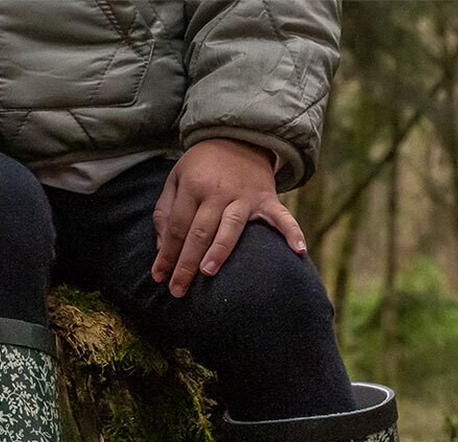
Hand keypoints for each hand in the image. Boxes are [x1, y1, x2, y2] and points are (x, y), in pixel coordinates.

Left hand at [151, 139, 306, 297]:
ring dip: (219, 250)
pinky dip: (292, 233)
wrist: (239, 135)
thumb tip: (161, 248)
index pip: (178, 227)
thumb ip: (165, 212)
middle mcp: (218, 191)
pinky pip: (281, 217)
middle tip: (177, 289)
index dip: (167, 254)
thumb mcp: (176, 179)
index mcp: (193, 185)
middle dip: (186, 263)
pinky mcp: (267, 199)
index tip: (159, 277)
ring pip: (231, 227)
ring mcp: (245, 196)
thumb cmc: (202, 166)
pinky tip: (298, 252)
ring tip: (207, 272)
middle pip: (200, 232)